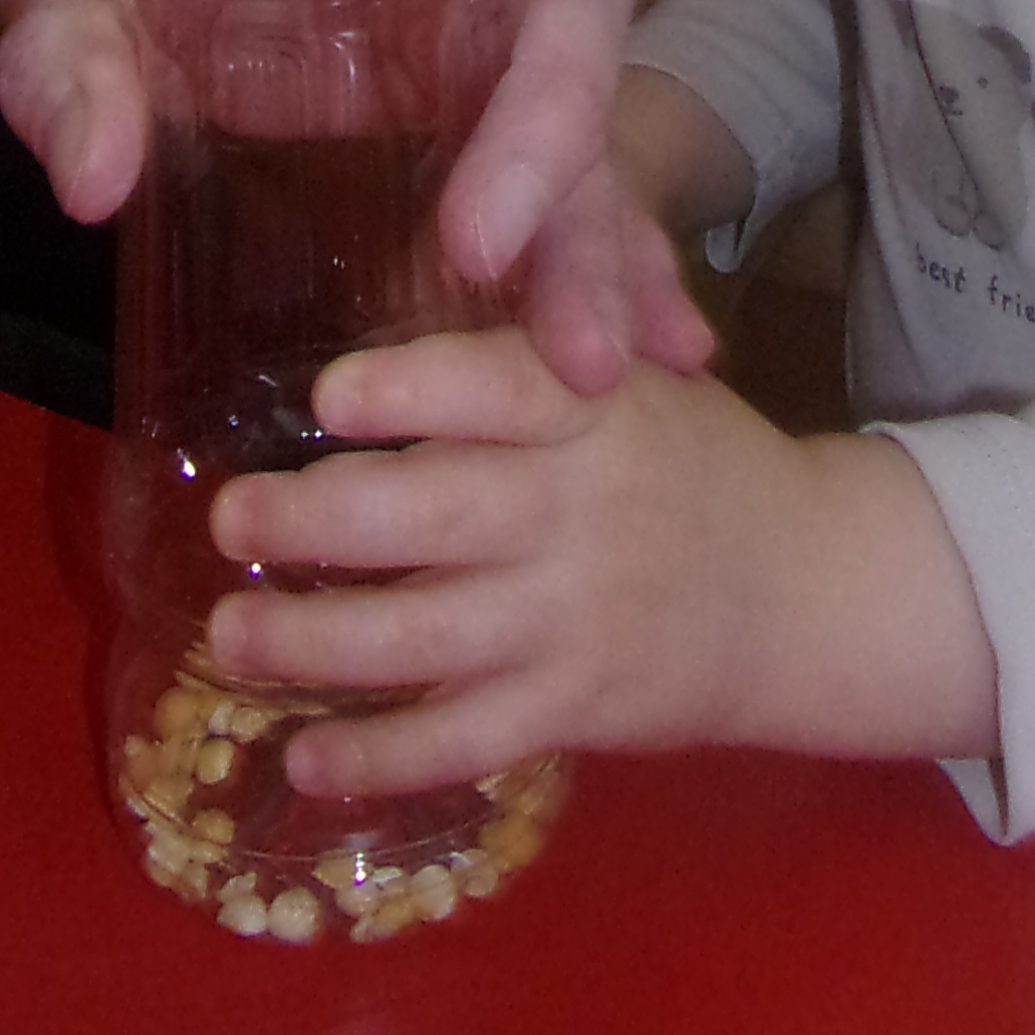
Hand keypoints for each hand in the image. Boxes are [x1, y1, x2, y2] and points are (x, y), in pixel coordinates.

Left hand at [0, 0, 704, 337]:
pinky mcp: (463, 96)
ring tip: (586, 357)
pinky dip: (590, 259)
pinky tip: (625, 355)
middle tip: (487, 237)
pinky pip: (551, 172)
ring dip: (587, 224)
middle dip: (554, 110)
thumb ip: (71, 37)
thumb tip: (93, 171)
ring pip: (577, 93)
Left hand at [205, 326, 997, 792]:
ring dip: (318, 644)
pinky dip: (380, 756)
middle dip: (320, 522)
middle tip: (232, 517)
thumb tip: (393, 275)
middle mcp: (585, 508)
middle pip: (439, 517)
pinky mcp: (577, 709)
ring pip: (431, 638)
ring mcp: (578, 618)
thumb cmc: (684, 460)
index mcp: (597, 405)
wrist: (803, 589)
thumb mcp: (634, 377)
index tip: (326, 393)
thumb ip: (529, 343)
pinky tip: (304, 759)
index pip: (505, 388)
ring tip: (231, 637)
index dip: (414, 388)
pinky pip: (465, 740)